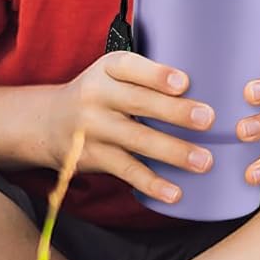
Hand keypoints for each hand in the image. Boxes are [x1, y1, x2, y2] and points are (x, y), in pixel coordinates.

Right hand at [44, 51, 216, 206]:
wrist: (49, 123)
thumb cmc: (102, 93)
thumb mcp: (114, 73)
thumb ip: (147, 74)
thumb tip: (210, 74)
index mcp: (107, 68)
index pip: (130, 66)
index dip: (156, 74)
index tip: (184, 83)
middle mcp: (96, 95)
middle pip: (139, 103)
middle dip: (175, 112)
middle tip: (208, 120)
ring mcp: (92, 128)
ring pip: (136, 140)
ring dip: (173, 152)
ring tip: (204, 161)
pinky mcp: (92, 158)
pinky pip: (126, 170)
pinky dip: (151, 183)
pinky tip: (175, 192)